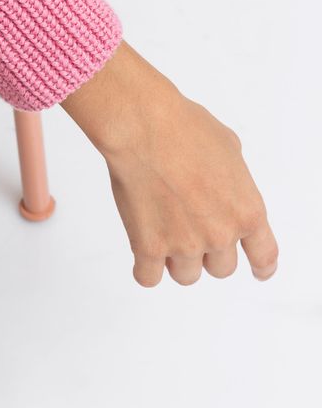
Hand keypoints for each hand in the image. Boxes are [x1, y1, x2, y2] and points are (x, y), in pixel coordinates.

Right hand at [61, 41, 277, 286]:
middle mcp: (220, 234)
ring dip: (176, 260)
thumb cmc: (185, 130)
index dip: (263, 267)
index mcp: (247, 211)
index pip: (264, 255)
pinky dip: (145, 268)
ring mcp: (184, 244)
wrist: (145, 129)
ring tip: (164, 233)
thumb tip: (221, 193)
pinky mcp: (148, 247)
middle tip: (191, 230)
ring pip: (186, 276)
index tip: (260, 271)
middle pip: (221, 269)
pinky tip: (143, 254)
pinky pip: (148, 278)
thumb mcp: (230, 152)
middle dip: (208, 253)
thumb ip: (233, 185)